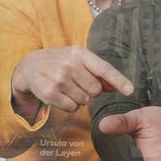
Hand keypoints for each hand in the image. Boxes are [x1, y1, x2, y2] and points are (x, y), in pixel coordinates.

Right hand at [10, 45, 134, 122]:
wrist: (30, 66)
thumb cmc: (60, 62)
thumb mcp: (77, 59)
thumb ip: (96, 71)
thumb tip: (113, 87)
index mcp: (79, 53)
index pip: (104, 68)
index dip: (118, 80)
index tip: (130, 90)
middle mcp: (69, 64)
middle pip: (95, 90)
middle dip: (90, 91)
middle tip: (78, 83)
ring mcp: (58, 79)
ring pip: (84, 101)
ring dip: (79, 98)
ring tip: (67, 88)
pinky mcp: (49, 93)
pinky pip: (72, 108)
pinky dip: (69, 105)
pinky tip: (61, 95)